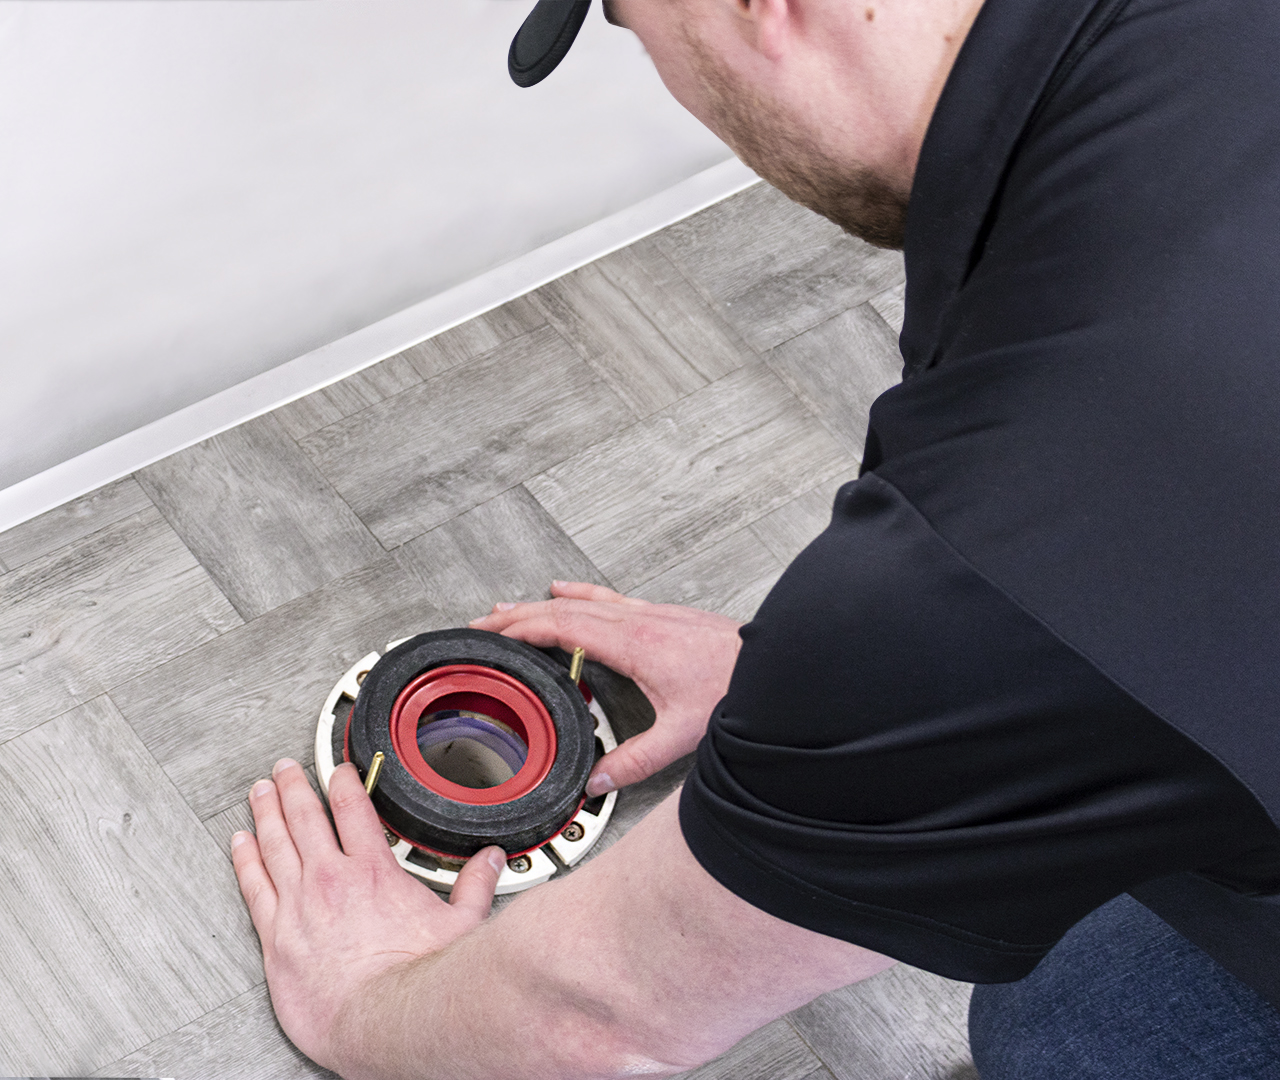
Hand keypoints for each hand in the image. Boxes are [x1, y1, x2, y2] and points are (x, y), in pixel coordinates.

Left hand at [231, 758, 503, 1070]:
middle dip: (293, 787)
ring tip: (259, 793)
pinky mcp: (277, 936)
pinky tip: (239, 844)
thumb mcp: (460, 924)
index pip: (353, 809)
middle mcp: (331, 881)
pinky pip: (253, 887)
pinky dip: (244, 860)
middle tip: (284, 770)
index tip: (338, 771)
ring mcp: (300, 906)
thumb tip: (489, 862)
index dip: (344, 782)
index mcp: (373, 872)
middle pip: (305, 818)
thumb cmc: (417, 979)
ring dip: (266, 813)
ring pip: (274, 844)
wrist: (380, 1020)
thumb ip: (473, 886)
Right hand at [470, 581, 741, 793]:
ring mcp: (648, 613)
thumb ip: (636, 761)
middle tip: (482, 621)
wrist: (772, 666)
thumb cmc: (732, 688)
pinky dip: (578, 593)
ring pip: (582, 599)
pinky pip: (606, 596)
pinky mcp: (660, 614)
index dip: (523, 629)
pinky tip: (566, 588)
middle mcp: (637, 620)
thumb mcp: (681, 734)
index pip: (563, 626)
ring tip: (508, 606)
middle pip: (563, 609)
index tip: (492, 634)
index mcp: (633, 643)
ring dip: (541, 602)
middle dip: (518, 615)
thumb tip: (598, 780)